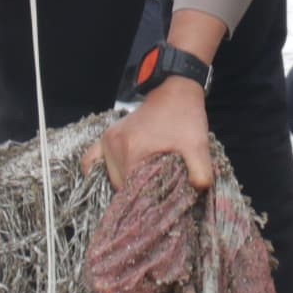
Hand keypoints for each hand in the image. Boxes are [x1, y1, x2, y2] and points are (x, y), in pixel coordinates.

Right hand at [98, 78, 213, 191]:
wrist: (175, 91)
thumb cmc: (185, 118)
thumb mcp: (197, 145)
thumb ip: (201, 170)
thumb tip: (198, 190)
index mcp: (131, 150)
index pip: (129, 190)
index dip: (145, 200)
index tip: (159, 201)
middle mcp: (113, 145)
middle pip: (118, 185)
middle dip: (136, 192)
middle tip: (155, 192)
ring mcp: (107, 140)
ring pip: (109, 176)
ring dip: (123, 183)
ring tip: (141, 185)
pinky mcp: (107, 136)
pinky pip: (91, 159)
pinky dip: (97, 170)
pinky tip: (109, 179)